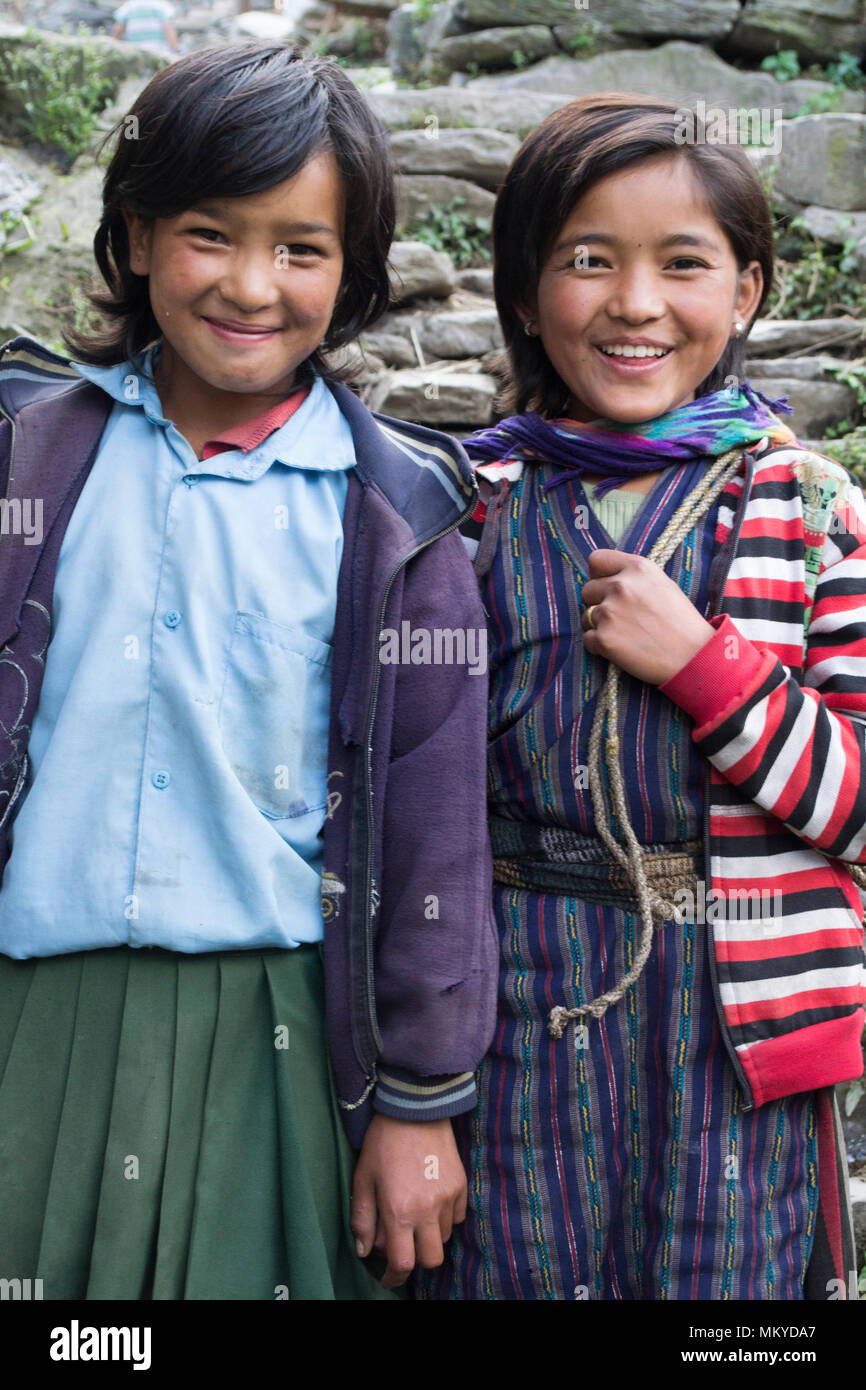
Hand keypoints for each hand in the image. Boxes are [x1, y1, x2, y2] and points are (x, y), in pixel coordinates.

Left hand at [351, 1113, 466, 1288]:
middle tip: (405, 1245)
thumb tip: (364, 1250)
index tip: (388, 1278)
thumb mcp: (363, 1178)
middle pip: (431, 1259)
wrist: (415, 1107)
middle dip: (417, 1259)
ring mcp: (448, 1198)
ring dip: (430, 1236)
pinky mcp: (461, 1185)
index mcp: (399, 1212)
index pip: (402, 1264)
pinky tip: (432, 1201)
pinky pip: (458, 1216)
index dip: (394, 1278)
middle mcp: (427, 1210)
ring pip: (445, 1238)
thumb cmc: (383, 1142)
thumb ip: (362, 1218)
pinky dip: (446, 1217)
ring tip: (416, 1216)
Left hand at [580, 549, 714, 684]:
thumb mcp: (662, 585)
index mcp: (638, 568)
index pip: (596, 560)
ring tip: (627, 635)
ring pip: (587, 616)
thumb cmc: (682, 623)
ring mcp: (610, 612)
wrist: (694, 657)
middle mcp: (621, 585)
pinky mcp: (604, 639)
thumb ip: (634, 578)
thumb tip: (606, 579)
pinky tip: (622, 649)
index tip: (606, 587)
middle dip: (598, 603)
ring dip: (600, 626)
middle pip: (587, 590)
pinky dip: (600, 646)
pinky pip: (588, 639)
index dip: (599, 575)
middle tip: (621, 618)